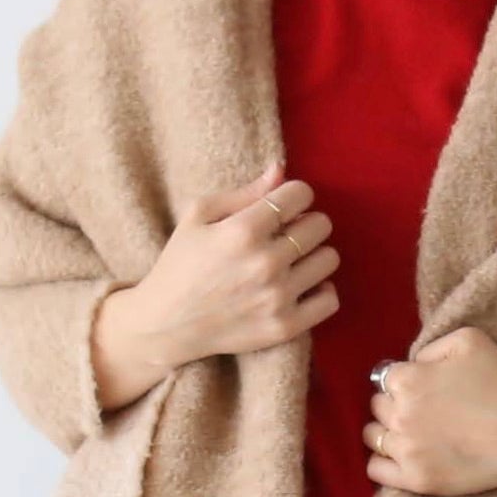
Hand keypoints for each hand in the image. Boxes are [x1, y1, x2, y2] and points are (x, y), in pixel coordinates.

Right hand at [130, 162, 339, 368]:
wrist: (166, 325)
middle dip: (306, 223)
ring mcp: (277, 297)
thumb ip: (243, 192)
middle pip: (320, 225)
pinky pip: (330, 300)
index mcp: (243, 230)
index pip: (301, 194)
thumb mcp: (198, 216)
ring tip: (293, 262)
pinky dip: (322, 291)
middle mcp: (265, 263)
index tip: (284, 207)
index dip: (294, 196)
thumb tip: (280, 170)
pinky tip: (303, 287)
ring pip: (329, 259)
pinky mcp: (284, 326)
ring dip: (314, 255)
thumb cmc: (180, 264)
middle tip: (287, 235)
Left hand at [362, 326, 496, 496]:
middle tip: (423, 411)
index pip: (386, 378)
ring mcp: (406, 449)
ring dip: (387, 432)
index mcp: (407, 380)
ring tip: (412, 433)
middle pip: (378, 407)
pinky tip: (401, 456)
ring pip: (372, 437)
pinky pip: (375, 470)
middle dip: (395, 405)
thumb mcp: (469, 340)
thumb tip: (414, 363)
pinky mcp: (415, 479)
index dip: (405, 381)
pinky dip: (382, 462)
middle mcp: (399, 414)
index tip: (423, 388)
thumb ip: (431, 347)